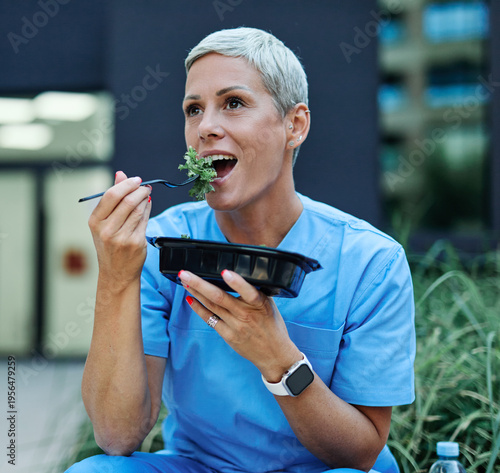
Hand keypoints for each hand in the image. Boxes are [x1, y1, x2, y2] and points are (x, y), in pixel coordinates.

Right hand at [88, 171, 151, 287]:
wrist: (116, 273)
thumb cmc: (110, 246)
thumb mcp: (104, 222)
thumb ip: (113, 198)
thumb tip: (121, 174)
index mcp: (95, 222)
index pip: (111, 195)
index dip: (126, 184)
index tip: (136, 180)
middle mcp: (107, 230)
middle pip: (127, 201)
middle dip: (139, 190)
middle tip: (145, 187)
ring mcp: (122, 237)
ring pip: (138, 210)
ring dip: (145, 199)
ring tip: (147, 194)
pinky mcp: (136, 243)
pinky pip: (145, 220)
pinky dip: (148, 209)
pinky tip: (148, 205)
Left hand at [178, 269, 301, 380]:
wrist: (274, 355)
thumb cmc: (272, 325)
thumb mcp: (270, 305)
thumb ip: (256, 291)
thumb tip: (240, 274)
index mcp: (260, 304)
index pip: (249, 292)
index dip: (236, 282)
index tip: (224, 272)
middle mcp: (246, 315)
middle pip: (220, 297)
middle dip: (200, 284)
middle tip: (185, 274)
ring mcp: (236, 326)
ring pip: (212, 306)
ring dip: (196, 293)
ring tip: (184, 281)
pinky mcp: (228, 336)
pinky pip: (210, 320)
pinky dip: (199, 309)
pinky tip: (191, 300)